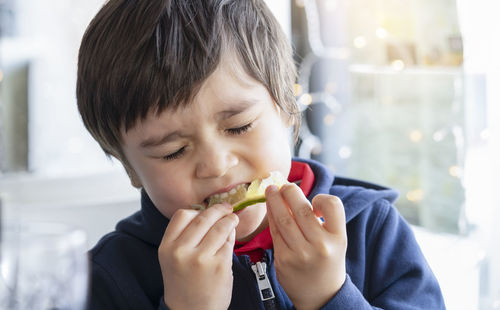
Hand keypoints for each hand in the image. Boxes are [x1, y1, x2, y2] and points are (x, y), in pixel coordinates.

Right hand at [158, 204, 238, 309]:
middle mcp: (181, 251)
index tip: (207, 208)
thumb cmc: (184, 282)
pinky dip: (232, 237)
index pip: (182, 215)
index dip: (197, 210)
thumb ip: (185, 236)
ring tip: (232, 219)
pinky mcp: (220, 266)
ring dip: (229, 220)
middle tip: (226, 208)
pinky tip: (232, 236)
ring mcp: (201, 259)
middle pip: (203, 218)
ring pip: (219, 228)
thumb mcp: (173, 258)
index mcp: (167, 247)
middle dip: (218, 210)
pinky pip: (229, 243)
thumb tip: (210, 212)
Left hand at [266, 184, 346, 309]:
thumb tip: (295, 194)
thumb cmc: (327, 260)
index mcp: (338, 238)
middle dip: (289, 192)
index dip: (321, 198)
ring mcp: (300, 254)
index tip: (314, 201)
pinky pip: (274, 232)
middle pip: (302, 209)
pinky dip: (271, 216)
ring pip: (283, 218)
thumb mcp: (336, 241)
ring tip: (271, 190)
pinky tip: (270, 207)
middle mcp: (320, 245)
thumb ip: (322, 220)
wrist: (321, 296)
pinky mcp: (283, 260)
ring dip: (274, 200)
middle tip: (283, 185)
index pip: (332, 205)